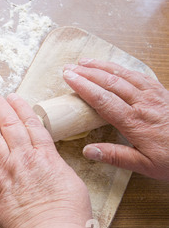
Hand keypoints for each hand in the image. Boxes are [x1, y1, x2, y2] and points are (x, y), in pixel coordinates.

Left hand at [0, 94, 100, 227]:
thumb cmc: (69, 216)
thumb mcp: (73, 183)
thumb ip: (57, 167)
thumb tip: (50, 163)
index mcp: (46, 156)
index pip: (31, 124)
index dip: (21, 108)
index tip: (13, 97)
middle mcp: (23, 159)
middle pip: (10, 126)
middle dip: (0, 107)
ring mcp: (6, 173)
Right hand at [63, 58, 168, 180]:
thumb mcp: (145, 166)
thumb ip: (116, 156)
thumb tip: (88, 151)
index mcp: (135, 122)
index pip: (103, 99)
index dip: (83, 86)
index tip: (68, 77)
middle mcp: (144, 104)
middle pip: (111, 82)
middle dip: (87, 73)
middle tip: (69, 67)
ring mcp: (154, 95)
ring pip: (124, 74)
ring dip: (103, 66)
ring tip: (85, 61)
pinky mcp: (162, 92)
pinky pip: (140, 75)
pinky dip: (123, 68)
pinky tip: (114, 67)